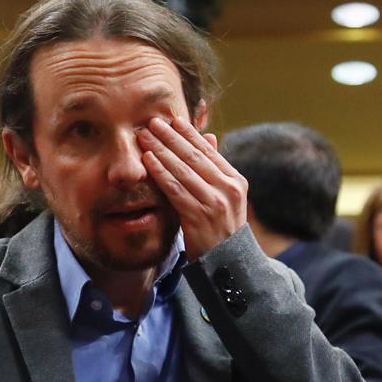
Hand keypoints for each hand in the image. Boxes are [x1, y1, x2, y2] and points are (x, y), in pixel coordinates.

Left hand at [137, 116, 248, 260]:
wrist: (227, 262)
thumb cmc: (221, 228)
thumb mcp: (225, 197)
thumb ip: (215, 169)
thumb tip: (208, 137)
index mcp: (236, 181)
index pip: (209, 151)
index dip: (189, 134)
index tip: (173, 120)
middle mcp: (229, 189)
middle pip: (195, 156)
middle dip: (171, 137)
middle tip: (153, 121)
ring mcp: (215, 203)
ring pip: (183, 170)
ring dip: (161, 150)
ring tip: (145, 136)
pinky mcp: (199, 216)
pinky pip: (175, 189)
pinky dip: (160, 172)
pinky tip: (148, 160)